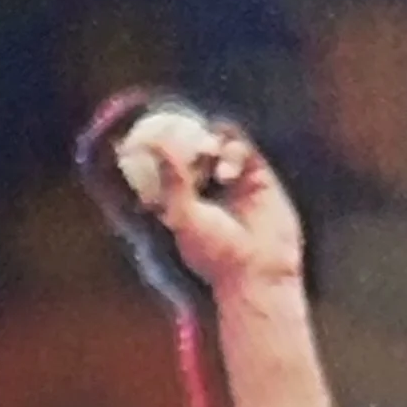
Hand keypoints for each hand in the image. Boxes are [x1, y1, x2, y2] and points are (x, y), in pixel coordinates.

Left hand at [77, 95, 305, 298]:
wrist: (257, 270)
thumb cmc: (215, 253)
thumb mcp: (182, 216)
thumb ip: (170, 179)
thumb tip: (152, 145)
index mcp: (182, 200)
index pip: (168, 164)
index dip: (161, 149)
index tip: (149, 136)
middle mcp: (207, 188)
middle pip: (194, 147)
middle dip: (188, 140)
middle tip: (186, 145)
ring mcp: (233, 180)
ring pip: (219, 142)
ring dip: (211, 142)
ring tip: (209, 154)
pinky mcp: (258, 176)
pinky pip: (242, 148)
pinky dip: (232, 151)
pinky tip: (227, 173)